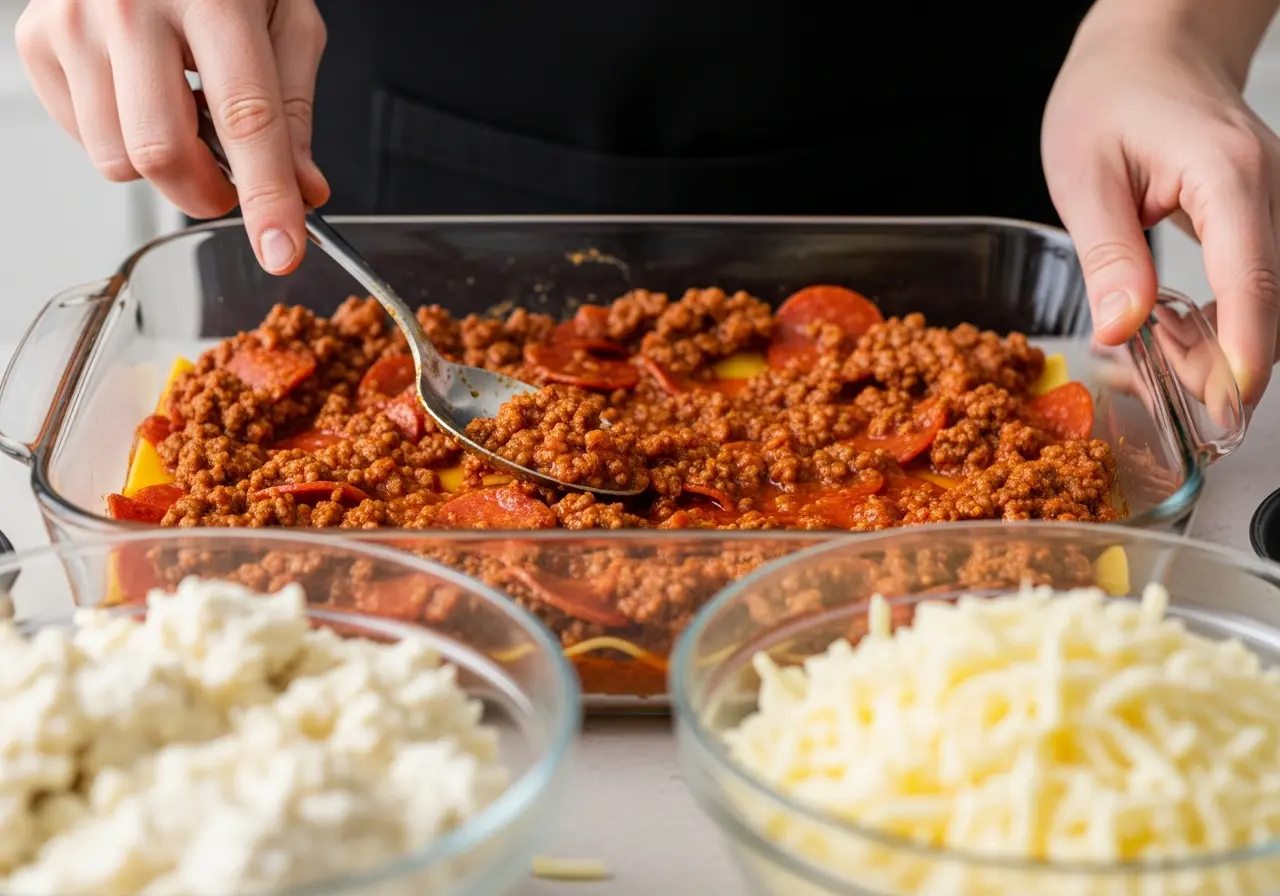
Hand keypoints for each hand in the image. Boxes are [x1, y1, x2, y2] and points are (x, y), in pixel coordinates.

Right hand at [15, 0, 329, 274]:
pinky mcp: (36, 40)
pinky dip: (120, 136)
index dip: (267, 198)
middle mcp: (130, 6)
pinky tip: (141, 92)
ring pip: (117, 160)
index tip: (281, 253)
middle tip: (230, 181)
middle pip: (162, 154)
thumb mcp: (285, 17)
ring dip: (163, 166)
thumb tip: (303, 191)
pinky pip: (84, 138)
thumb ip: (293, 108)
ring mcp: (73, 22)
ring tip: (182, 113)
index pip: (246, 121)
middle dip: (207, 194)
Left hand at [1043, 4, 1279, 406]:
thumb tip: (1121, 331)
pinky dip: (1221, 322)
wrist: (1152, 45)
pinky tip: (1172, 335)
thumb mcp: (1083, 174)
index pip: (1251, 280)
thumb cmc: (1112, 94)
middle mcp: (1271, 190)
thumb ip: (1108, 255)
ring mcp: (1277, 203)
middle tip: (1163, 399)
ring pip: (1266, 300)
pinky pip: (1255, 285)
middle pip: (1268, 302)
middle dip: (1223, 365)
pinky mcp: (1265, 216)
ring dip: (1219, 348)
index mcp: (1227, 176)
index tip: (1227, 406)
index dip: (1242, 351)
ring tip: (1155, 367)